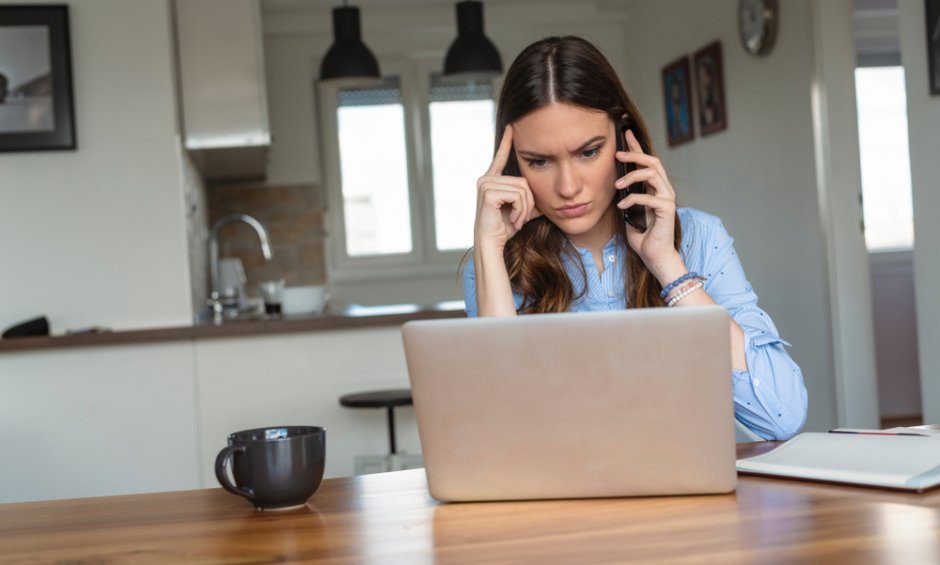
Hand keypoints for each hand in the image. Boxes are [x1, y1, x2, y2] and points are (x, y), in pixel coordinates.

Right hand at [474, 125, 541, 250]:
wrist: (492, 244)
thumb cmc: (505, 229)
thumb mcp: (522, 211)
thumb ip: (531, 200)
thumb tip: (549, 196)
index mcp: (492, 180)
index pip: (500, 157)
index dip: (507, 142)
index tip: (512, 126)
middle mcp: (486, 179)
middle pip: (523, 180)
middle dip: (528, 202)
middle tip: (521, 218)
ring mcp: (485, 185)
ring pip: (522, 188)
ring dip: (525, 208)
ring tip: (517, 220)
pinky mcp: (488, 193)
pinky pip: (517, 195)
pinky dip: (520, 210)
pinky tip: (513, 219)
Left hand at [614, 129, 685, 282]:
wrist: (654, 257)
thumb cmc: (643, 237)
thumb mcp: (628, 213)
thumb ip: (625, 198)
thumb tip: (614, 186)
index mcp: (654, 188)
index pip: (646, 162)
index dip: (637, 146)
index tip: (626, 133)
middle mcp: (664, 190)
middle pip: (652, 161)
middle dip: (635, 153)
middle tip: (617, 153)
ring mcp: (667, 198)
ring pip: (652, 174)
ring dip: (632, 176)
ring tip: (616, 184)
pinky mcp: (667, 209)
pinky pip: (649, 197)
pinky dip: (632, 199)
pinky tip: (621, 206)